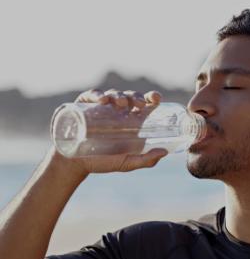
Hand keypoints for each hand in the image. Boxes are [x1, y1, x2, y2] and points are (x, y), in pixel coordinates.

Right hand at [50, 88, 167, 176]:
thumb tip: (164, 152)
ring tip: (121, 103)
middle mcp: (118, 113)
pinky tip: (102, 100)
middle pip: (130, 97)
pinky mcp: (84, 106)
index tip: (156, 98)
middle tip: (138, 104)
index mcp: (132, 123)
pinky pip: (91, 95)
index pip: (144, 105)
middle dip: (136, 97)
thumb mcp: (127, 163)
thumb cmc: (103, 163)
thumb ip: (146, 160)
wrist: (76, 164)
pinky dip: (97, 95)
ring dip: (119, 95)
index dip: (151, 98)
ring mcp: (101, 108)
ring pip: (113, 94)